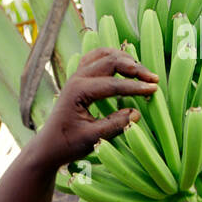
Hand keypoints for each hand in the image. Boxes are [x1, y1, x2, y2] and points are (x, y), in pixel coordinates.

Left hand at [34, 47, 159, 170]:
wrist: (47, 147)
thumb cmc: (67, 145)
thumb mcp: (91, 140)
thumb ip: (114, 126)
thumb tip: (137, 114)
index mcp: (78, 91)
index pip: (113, 84)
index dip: (135, 87)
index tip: (154, 90)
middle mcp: (77, 77)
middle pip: (111, 60)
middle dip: (134, 68)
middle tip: (153, 79)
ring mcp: (77, 74)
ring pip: (105, 54)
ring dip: (125, 60)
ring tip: (143, 72)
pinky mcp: (79, 77)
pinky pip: (98, 57)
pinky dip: (114, 58)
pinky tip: (126, 66)